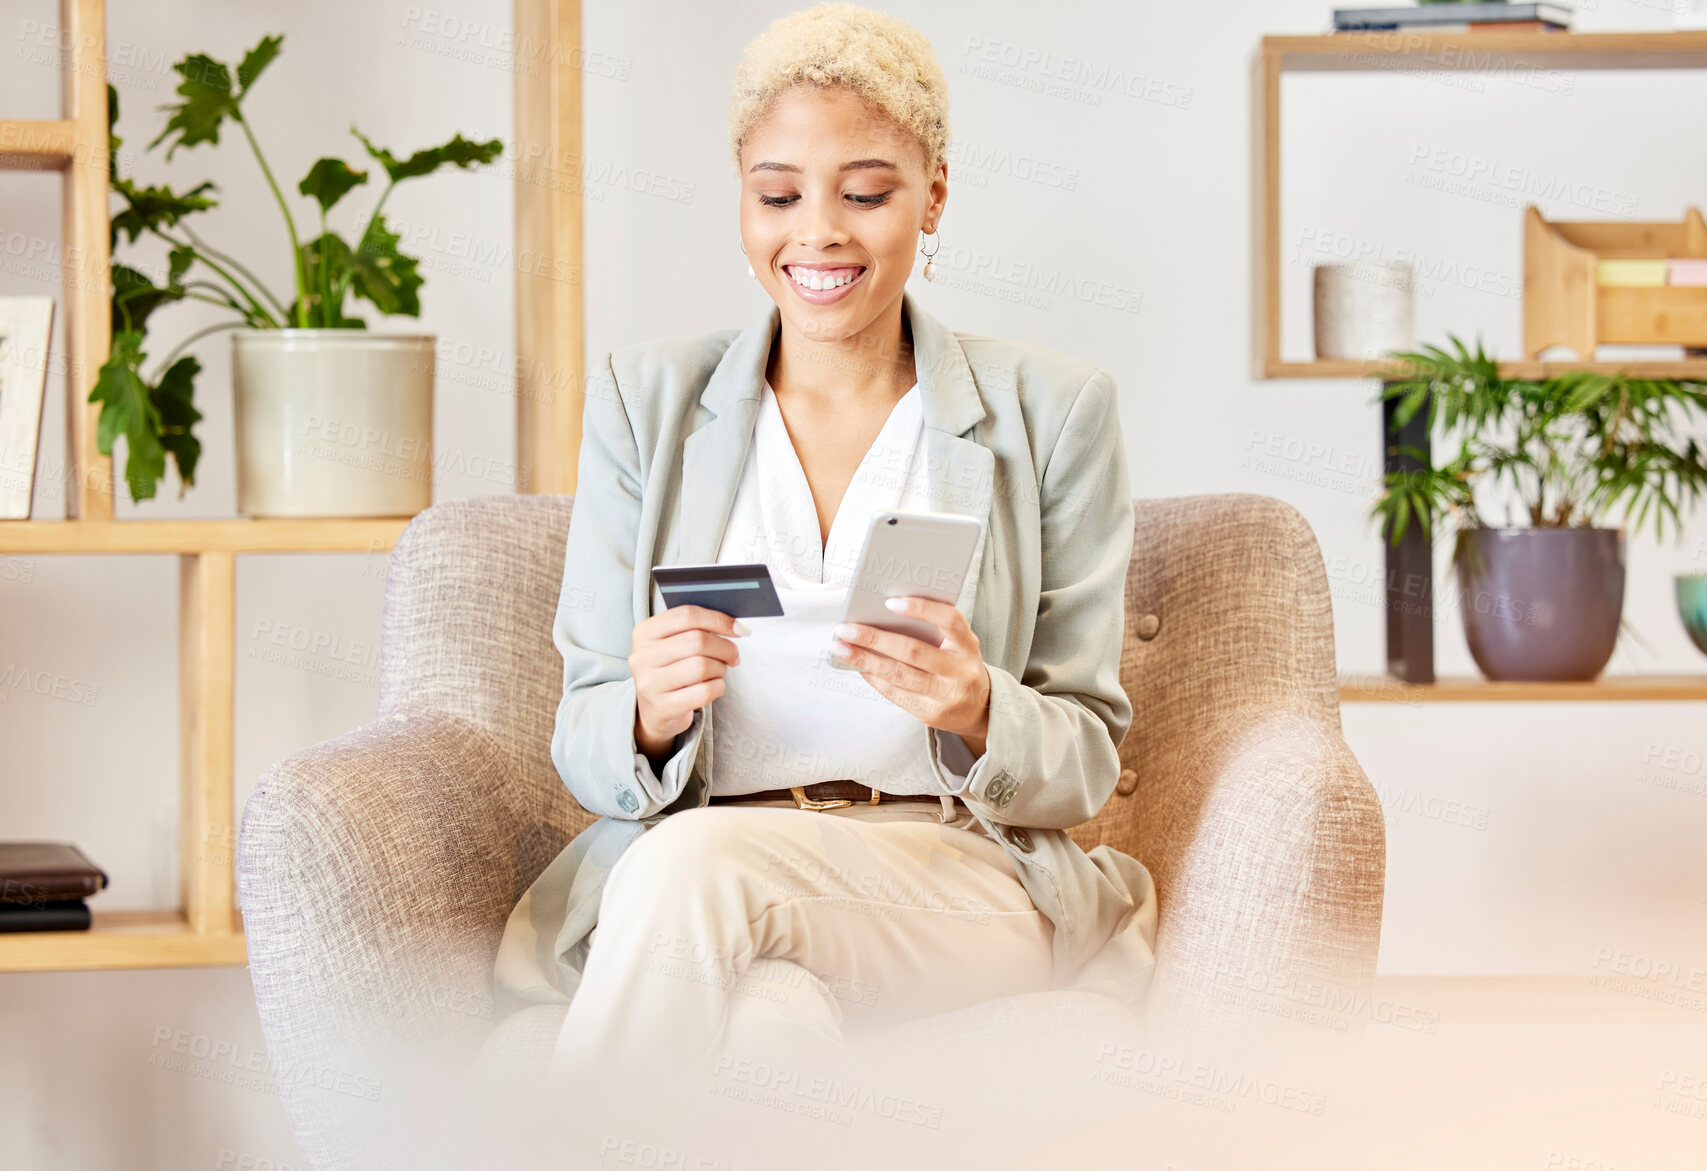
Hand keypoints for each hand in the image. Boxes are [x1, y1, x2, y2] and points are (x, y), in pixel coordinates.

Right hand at [630, 605, 746, 759]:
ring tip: (719, 671)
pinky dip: (718, 687)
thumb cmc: (671, 670)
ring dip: (720, 668)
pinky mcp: (663, 707)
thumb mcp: (673, 644)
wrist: (654, 711)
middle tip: (733, 656)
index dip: (718, 620)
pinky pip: (704, 692)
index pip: (687, 615)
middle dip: (725, 648)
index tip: (738, 629)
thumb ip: (697, 629)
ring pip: (702, 667)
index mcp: (644, 633)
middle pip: (697, 641)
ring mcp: (650, 684)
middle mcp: (642, 656)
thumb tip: (736, 627)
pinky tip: (713, 687)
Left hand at [829, 596, 990, 749]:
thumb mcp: (959, 644)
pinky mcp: (930, 714)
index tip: (890, 602)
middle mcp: (959, 671)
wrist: (981, 708)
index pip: (949, 620)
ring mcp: (945, 696)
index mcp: (968, 645)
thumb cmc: (960, 664)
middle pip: (913, 652)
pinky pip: (895, 693)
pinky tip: (858, 665)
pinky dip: (873, 678)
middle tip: (846, 628)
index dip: (922, 609)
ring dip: (865, 660)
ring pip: (899, 675)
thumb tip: (885, 612)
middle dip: (875, 639)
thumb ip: (935, 629)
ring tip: (840, 647)